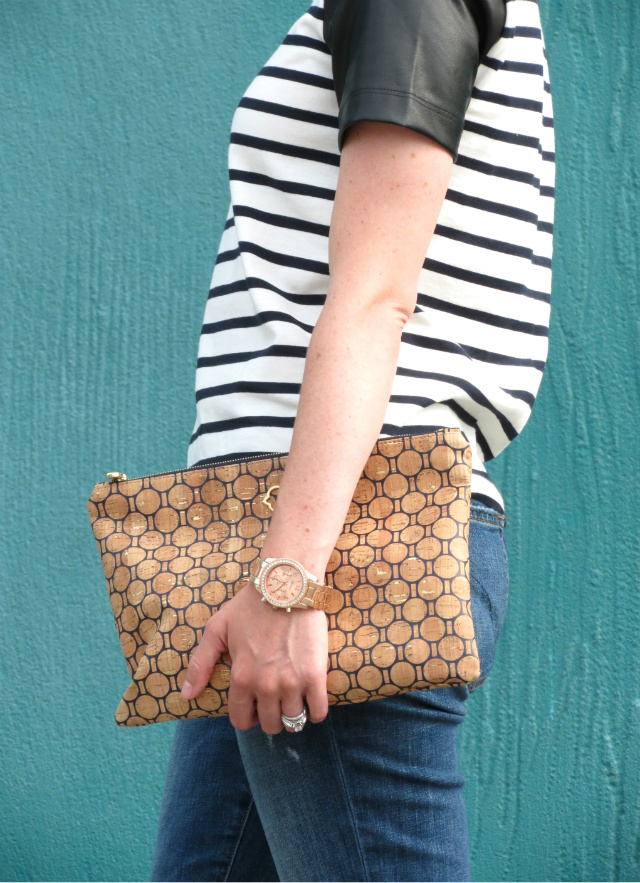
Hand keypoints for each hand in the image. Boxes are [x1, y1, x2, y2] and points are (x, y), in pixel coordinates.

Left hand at [180, 582, 328, 732]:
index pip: (241, 720)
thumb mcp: (217, 629)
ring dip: (293, 714)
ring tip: (294, 698)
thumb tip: (187, 695)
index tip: (255, 706)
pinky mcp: (315, 675)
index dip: (247, 716)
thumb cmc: (250, 605)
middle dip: (271, 717)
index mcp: (241, 677)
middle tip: (276, 701)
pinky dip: (315, 712)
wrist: (286, 586)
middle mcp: (265, 685)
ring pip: (293, 720)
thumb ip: (200, 663)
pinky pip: (318, 711)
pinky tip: (312, 701)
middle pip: (270, 724)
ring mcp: (292, 682)